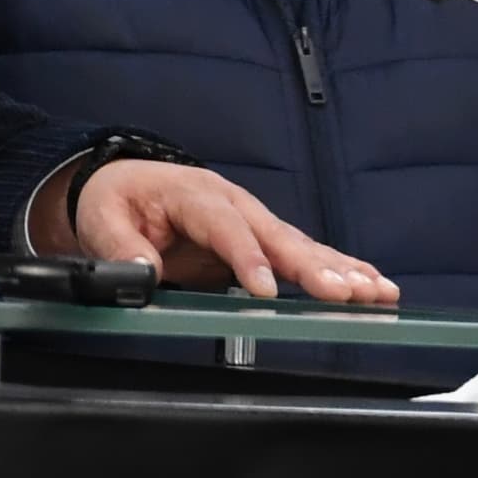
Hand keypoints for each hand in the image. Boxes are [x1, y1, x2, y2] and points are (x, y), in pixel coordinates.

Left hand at [53, 160, 398, 304]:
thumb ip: (119, 245)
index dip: (245, 256)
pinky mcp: (263, 240)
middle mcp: (233, 202)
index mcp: (192, 193)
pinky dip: (340, 270)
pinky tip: (373, 288)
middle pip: (276, 234)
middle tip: (345, 293)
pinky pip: (305, 255)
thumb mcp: (100, 219)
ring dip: (341, 269)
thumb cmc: (116, 201)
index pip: (223, 226)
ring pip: (300, 244)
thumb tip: (144, 270)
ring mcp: (252, 219)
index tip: (265, 289)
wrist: (126, 184)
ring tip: (377, 292)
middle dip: (312, 265)